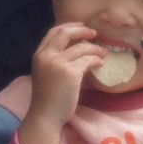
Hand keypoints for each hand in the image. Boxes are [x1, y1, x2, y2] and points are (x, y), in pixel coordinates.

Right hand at [17, 22, 102, 143]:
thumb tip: (78, 49)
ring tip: (103, 53)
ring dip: (94, 48)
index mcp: (39, 55)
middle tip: (94, 33)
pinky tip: (100, 64)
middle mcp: (46, 56)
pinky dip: (96, 60)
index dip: (69, 27)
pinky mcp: (70, 73)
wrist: (45, 116)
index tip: (81, 27)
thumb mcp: (47, 73)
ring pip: (80, 48)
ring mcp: (57, 63)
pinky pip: (87, 60)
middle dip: (82, 30)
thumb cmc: (47, 98)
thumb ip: (56, 59)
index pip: (53, 32)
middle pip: (64, 33)